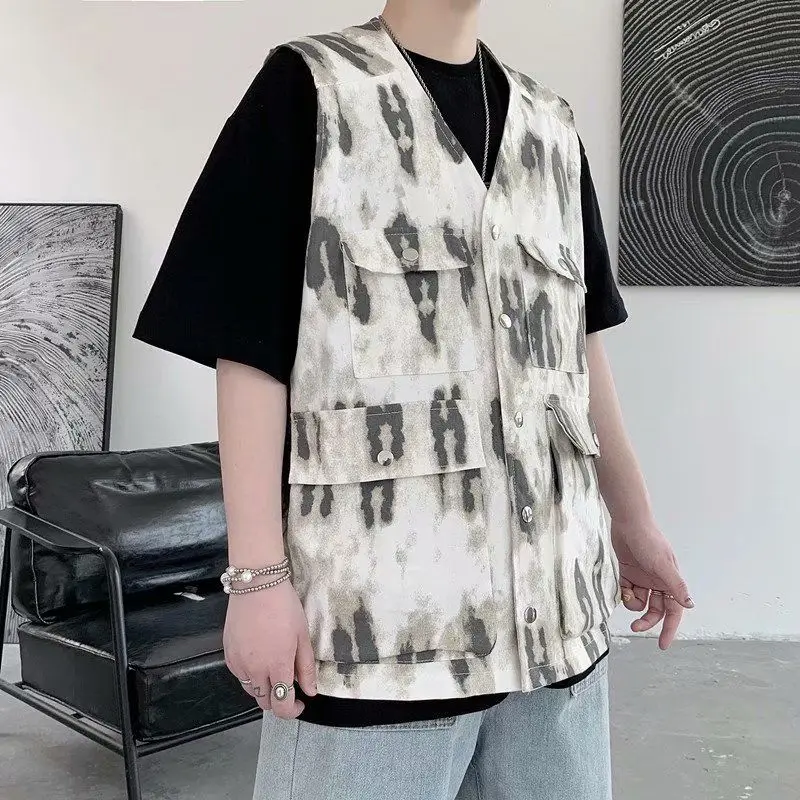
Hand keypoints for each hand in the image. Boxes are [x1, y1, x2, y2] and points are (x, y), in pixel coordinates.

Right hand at [223, 578, 317, 718]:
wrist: (256, 585)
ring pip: (250, 691)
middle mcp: (254, 669)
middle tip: (289, 686)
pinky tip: (259, 659)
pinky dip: (250, 675)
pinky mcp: (228, 654)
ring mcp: (238, 663)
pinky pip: (240, 675)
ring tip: (274, 669)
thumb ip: (306, 667)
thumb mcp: (302, 636)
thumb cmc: (284, 607)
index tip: (301, 703)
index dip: (293, 711)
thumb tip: (311, 690)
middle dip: (278, 701)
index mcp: (276, 665)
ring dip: (264, 688)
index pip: (282, 705)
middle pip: (264, 702)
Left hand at [611, 518, 694, 649]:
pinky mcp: (628, 572)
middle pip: (656, 610)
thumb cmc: (648, 541)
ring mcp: (643, 578)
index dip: (670, 629)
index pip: (674, 611)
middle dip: (647, 620)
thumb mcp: (663, 565)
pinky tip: (623, 587)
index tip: (662, 645)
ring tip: (628, 594)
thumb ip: (675, 586)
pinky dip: (624, 593)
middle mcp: (658, 582)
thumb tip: (690, 605)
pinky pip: (627, 591)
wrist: (628, 523)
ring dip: (633, 604)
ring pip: (640, 602)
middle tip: (635, 628)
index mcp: (670, 582)